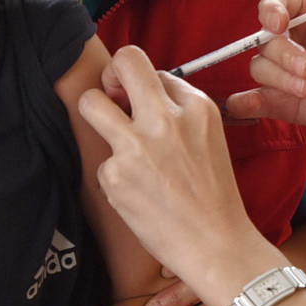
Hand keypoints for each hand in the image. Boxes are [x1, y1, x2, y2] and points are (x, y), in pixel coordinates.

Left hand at [80, 48, 287, 295]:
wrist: (215, 244)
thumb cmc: (213, 197)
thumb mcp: (211, 139)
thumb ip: (180, 112)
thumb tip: (139, 96)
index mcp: (197, 107)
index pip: (155, 72)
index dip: (143, 90)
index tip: (141, 107)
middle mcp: (167, 119)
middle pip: (125, 61)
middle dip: (111, 74)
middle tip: (111, 97)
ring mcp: (137, 145)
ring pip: (90, 102)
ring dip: (95, 113)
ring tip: (112, 139)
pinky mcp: (115, 174)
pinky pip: (101, 161)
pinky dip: (115, 176)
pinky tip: (136, 194)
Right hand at [220, 0, 305, 135]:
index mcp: (303, 15)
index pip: (274, 4)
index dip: (270, 12)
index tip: (279, 24)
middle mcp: (288, 41)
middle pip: (264, 41)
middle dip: (283, 54)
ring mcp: (283, 73)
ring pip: (259, 69)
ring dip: (279, 79)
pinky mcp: (283, 102)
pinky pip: (253, 102)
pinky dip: (243, 103)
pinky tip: (245, 105)